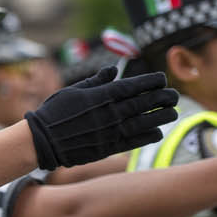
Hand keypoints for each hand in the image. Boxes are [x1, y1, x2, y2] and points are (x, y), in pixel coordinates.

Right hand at [24, 67, 179, 169]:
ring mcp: (110, 130)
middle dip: (164, 97)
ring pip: (145, 121)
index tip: (162, 80)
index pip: (135, 85)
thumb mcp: (73, 91)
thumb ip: (96, 81)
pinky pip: (134, 140)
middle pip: (145, 102)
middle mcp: (110, 112)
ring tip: (173, 113)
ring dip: (162, 116)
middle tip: (175, 95)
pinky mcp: (107, 147)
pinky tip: (158, 131)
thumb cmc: (54, 113)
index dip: (152, 82)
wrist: (41, 141)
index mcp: (102, 95)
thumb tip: (113, 70)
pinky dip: (149, 135)